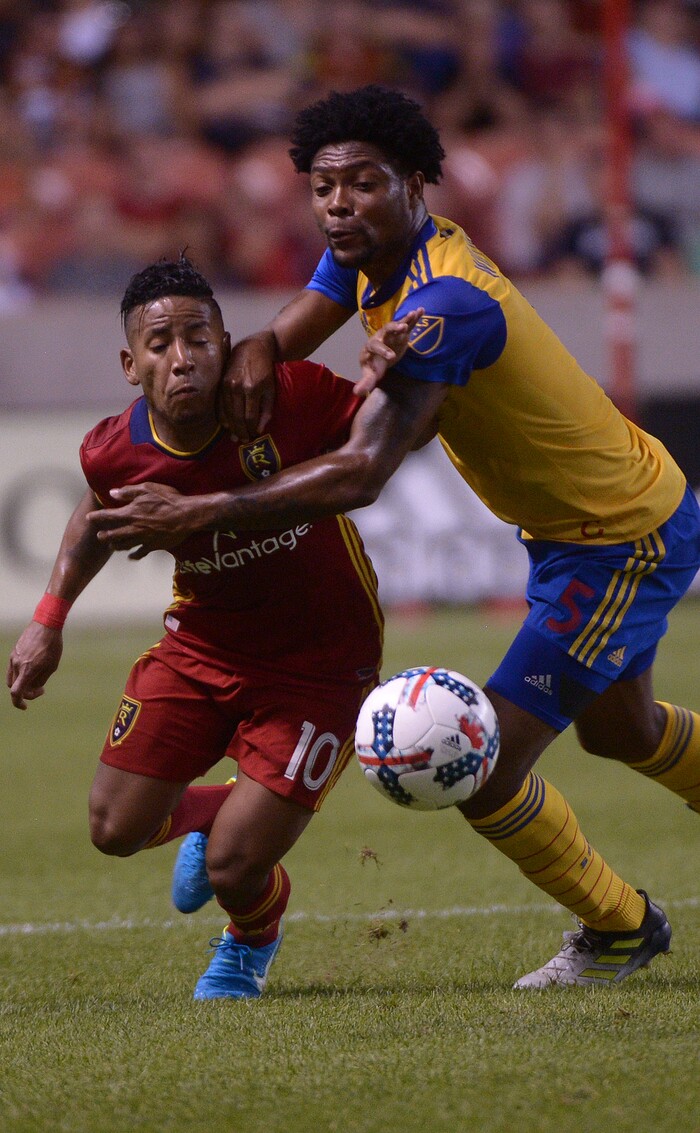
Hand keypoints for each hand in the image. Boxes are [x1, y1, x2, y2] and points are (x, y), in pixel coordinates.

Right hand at [7, 622, 62, 709]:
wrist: (46, 623)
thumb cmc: (52, 645)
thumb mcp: (52, 666)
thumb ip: (41, 680)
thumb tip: (33, 689)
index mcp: (27, 670)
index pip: (16, 692)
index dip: (18, 703)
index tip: (25, 706)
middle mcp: (17, 664)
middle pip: (14, 687)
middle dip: (25, 692)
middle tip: (41, 690)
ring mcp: (13, 657)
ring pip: (12, 678)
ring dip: (22, 682)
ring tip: (38, 678)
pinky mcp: (14, 651)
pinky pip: (13, 668)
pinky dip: (20, 673)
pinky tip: (33, 669)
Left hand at [87, 483, 202, 558]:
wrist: (186, 516)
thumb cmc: (168, 500)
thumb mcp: (147, 489)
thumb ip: (128, 492)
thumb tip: (112, 493)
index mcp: (131, 513)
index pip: (109, 516)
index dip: (97, 517)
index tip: (89, 518)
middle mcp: (134, 528)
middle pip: (114, 534)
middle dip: (104, 535)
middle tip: (99, 536)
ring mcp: (143, 538)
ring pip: (125, 545)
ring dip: (116, 546)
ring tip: (112, 546)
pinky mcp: (153, 545)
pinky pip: (141, 553)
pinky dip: (134, 556)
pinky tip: (131, 557)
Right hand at [218, 334, 276, 441]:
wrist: (253, 348)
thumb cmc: (265, 370)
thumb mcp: (271, 389)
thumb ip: (267, 409)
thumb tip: (259, 429)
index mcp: (252, 388)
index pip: (249, 416)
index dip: (250, 429)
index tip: (253, 437)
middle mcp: (237, 387)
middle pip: (236, 416)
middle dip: (240, 431)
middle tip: (243, 441)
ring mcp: (226, 384)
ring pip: (226, 412)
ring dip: (230, 426)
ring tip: (234, 436)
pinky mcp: (220, 382)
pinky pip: (219, 404)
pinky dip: (222, 416)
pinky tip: (225, 425)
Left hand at [354, 307, 424, 396]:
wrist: (378, 356)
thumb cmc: (374, 365)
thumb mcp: (370, 375)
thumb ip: (365, 382)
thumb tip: (357, 393)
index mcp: (372, 347)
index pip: (376, 346)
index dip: (383, 350)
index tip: (391, 357)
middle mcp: (381, 337)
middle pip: (386, 330)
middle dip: (394, 328)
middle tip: (403, 328)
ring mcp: (391, 333)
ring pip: (397, 324)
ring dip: (405, 319)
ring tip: (414, 314)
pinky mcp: (401, 333)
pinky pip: (407, 324)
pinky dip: (414, 318)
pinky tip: (421, 310)